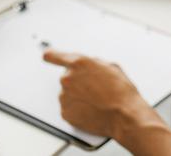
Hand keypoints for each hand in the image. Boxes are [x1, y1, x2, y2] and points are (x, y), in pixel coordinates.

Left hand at [43, 49, 163, 139]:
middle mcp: (68, 79)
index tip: (47, 55)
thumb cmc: (120, 92)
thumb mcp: (111, 67)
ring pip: (68, 93)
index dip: (51, 55)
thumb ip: (94, 63)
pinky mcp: (65, 112)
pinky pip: (68, 107)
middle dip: (78, 81)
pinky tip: (91, 109)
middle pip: (67, 77)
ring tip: (96, 100)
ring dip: (78, 95)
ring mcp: (64, 96)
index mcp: (79, 63)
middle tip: (94, 88)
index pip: (53, 56)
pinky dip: (77, 108)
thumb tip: (90, 66)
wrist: (123, 115)